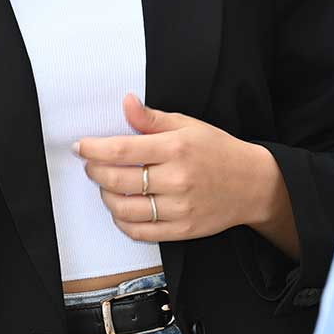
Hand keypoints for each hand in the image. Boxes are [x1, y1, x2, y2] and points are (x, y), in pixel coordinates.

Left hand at [75, 94, 285, 244]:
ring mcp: (179, 208)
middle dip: (94, 171)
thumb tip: (126, 102)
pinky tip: (121, 209)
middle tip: (91, 165)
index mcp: (176, 148)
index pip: (121, 150)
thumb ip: (152, 118)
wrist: (253, 184)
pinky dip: (122, 222)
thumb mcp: (188, 125)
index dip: (93, 149)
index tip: (80, 146)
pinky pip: (140, 232)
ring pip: (124, 209)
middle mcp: (176, 179)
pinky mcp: (182, 229)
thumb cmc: (218, 150)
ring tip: (106, 186)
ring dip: (106, 197)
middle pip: (117, 180)